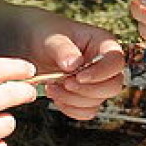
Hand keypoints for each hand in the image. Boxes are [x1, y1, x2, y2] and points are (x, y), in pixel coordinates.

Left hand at [9, 9, 125, 120]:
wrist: (29, 44)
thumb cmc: (44, 33)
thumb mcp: (52, 37)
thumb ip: (63, 49)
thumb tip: (74, 65)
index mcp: (102, 43)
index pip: (116, 61)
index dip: (102, 73)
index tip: (78, 76)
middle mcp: (103, 64)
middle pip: (113, 86)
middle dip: (87, 90)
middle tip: (64, 83)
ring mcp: (96, 82)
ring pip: (98, 101)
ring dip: (74, 100)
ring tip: (52, 87)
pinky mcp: (84, 96)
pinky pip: (86, 112)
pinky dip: (71, 109)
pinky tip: (55, 95)